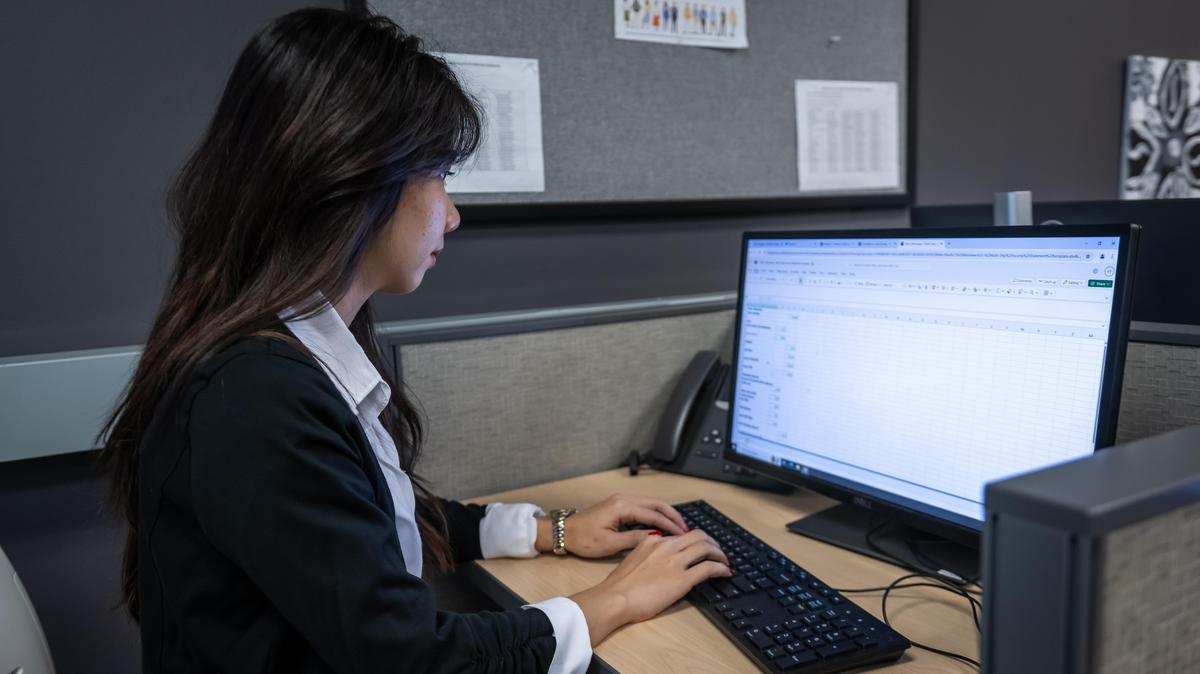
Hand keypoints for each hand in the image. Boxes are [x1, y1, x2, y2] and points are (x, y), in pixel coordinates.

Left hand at [535, 493, 688, 557]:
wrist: (564, 532)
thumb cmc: (583, 539)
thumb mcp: (610, 543)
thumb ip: (635, 539)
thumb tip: (656, 538)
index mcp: (622, 506)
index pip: (653, 514)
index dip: (670, 525)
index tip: (683, 535)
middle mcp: (623, 499)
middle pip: (656, 503)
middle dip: (672, 515)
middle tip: (686, 529)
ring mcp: (621, 500)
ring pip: (650, 504)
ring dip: (664, 514)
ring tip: (678, 527)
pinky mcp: (618, 505)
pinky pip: (642, 507)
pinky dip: (654, 514)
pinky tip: (661, 525)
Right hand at [570, 529, 731, 644]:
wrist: (614, 598)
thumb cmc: (618, 586)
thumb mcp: (632, 560)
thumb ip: (647, 556)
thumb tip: (656, 563)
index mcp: (652, 540)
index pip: (680, 534)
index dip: (694, 540)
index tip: (700, 546)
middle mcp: (665, 546)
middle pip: (698, 535)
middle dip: (712, 542)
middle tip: (717, 551)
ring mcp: (675, 561)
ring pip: (706, 547)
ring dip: (719, 553)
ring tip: (724, 561)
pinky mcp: (682, 578)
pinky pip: (709, 568)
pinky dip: (721, 568)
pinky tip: (725, 572)